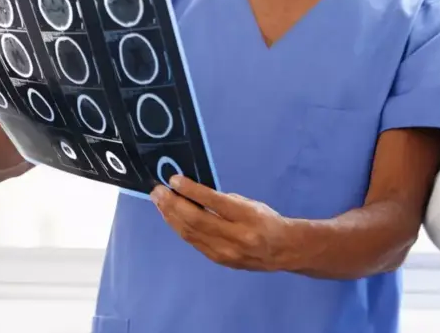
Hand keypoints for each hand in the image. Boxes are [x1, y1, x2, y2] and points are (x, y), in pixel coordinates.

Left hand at [151, 176, 291, 271]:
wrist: (282, 250)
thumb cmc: (266, 220)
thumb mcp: (250, 204)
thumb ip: (223, 201)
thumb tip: (193, 194)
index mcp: (247, 216)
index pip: (214, 202)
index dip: (191, 191)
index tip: (174, 180)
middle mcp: (236, 236)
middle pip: (197, 220)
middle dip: (173, 204)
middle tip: (158, 191)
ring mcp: (225, 251)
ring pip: (191, 233)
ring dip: (171, 216)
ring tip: (159, 202)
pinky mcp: (218, 260)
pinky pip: (194, 242)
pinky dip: (180, 228)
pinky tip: (171, 217)